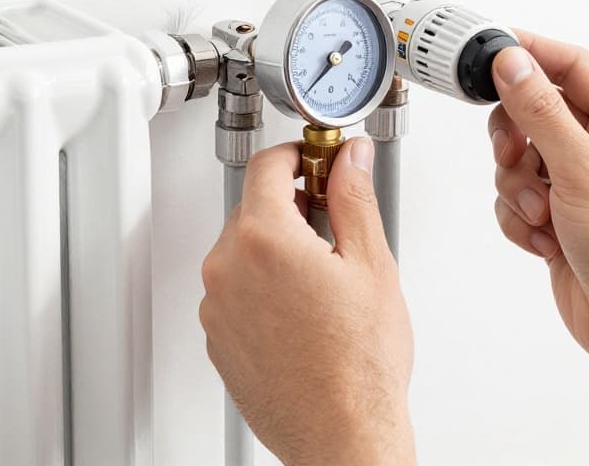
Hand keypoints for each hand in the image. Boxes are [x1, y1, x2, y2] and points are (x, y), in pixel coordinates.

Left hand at [199, 139, 415, 465]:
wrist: (340, 433)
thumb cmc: (358, 366)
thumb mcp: (371, 264)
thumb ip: (353, 197)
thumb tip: (348, 159)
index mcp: (263, 239)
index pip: (267, 166)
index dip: (296, 156)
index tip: (315, 161)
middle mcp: (227, 269)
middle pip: (253, 209)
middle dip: (291, 209)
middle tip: (333, 229)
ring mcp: (217, 307)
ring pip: (242, 252)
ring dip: (276, 251)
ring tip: (323, 284)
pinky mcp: (218, 337)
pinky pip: (236, 292)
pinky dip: (263, 289)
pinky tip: (303, 313)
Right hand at [488, 31, 588, 366]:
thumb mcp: (582, 170)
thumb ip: (541, 111)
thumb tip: (513, 63)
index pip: (572, 66)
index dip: (529, 54)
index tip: (489, 51)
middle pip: (535, 111)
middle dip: (515, 138)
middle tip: (513, 155)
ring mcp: (582, 183)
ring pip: (519, 157)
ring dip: (517, 187)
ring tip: (543, 215)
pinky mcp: (561, 216)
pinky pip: (517, 196)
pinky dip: (519, 217)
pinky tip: (545, 240)